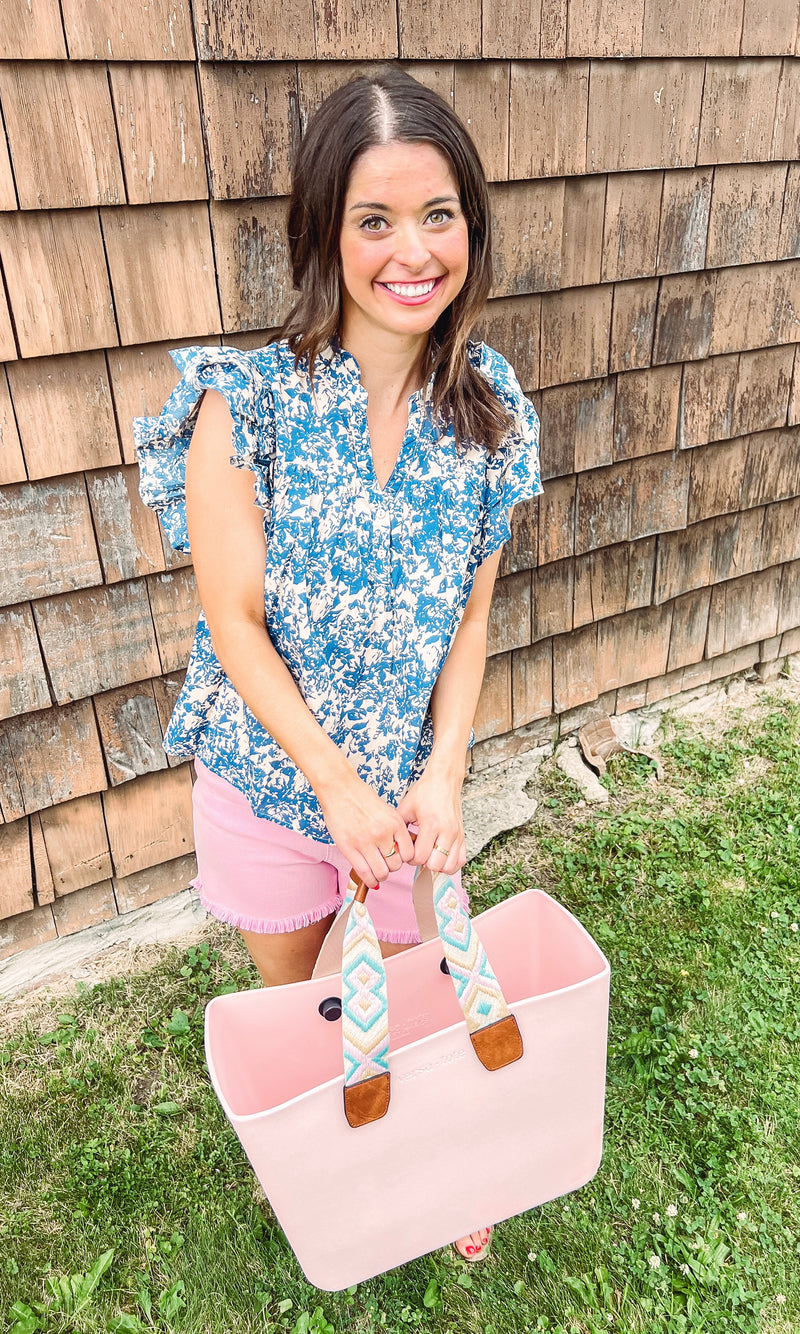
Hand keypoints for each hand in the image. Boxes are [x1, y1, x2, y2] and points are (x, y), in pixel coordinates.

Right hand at [315, 770, 414, 888]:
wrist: (340, 789)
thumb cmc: (361, 798)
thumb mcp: (386, 811)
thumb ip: (394, 830)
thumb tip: (399, 852)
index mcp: (395, 823)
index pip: (409, 853)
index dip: (405, 859)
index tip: (399, 858)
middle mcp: (382, 833)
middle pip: (396, 865)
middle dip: (392, 867)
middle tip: (386, 864)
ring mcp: (365, 842)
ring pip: (381, 872)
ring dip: (381, 875)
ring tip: (377, 870)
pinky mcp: (349, 848)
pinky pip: (364, 873)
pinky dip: (369, 880)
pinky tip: (369, 879)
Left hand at [396, 767, 465, 878]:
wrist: (444, 781)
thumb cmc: (425, 792)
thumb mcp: (405, 808)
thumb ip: (399, 829)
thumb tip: (393, 847)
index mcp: (431, 824)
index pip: (420, 857)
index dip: (410, 858)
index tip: (409, 849)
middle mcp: (447, 832)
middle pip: (435, 865)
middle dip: (423, 863)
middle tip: (419, 853)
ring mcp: (457, 835)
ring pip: (449, 866)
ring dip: (437, 865)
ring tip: (430, 855)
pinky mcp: (463, 836)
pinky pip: (461, 861)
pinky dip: (450, 864)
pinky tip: (441, 857)